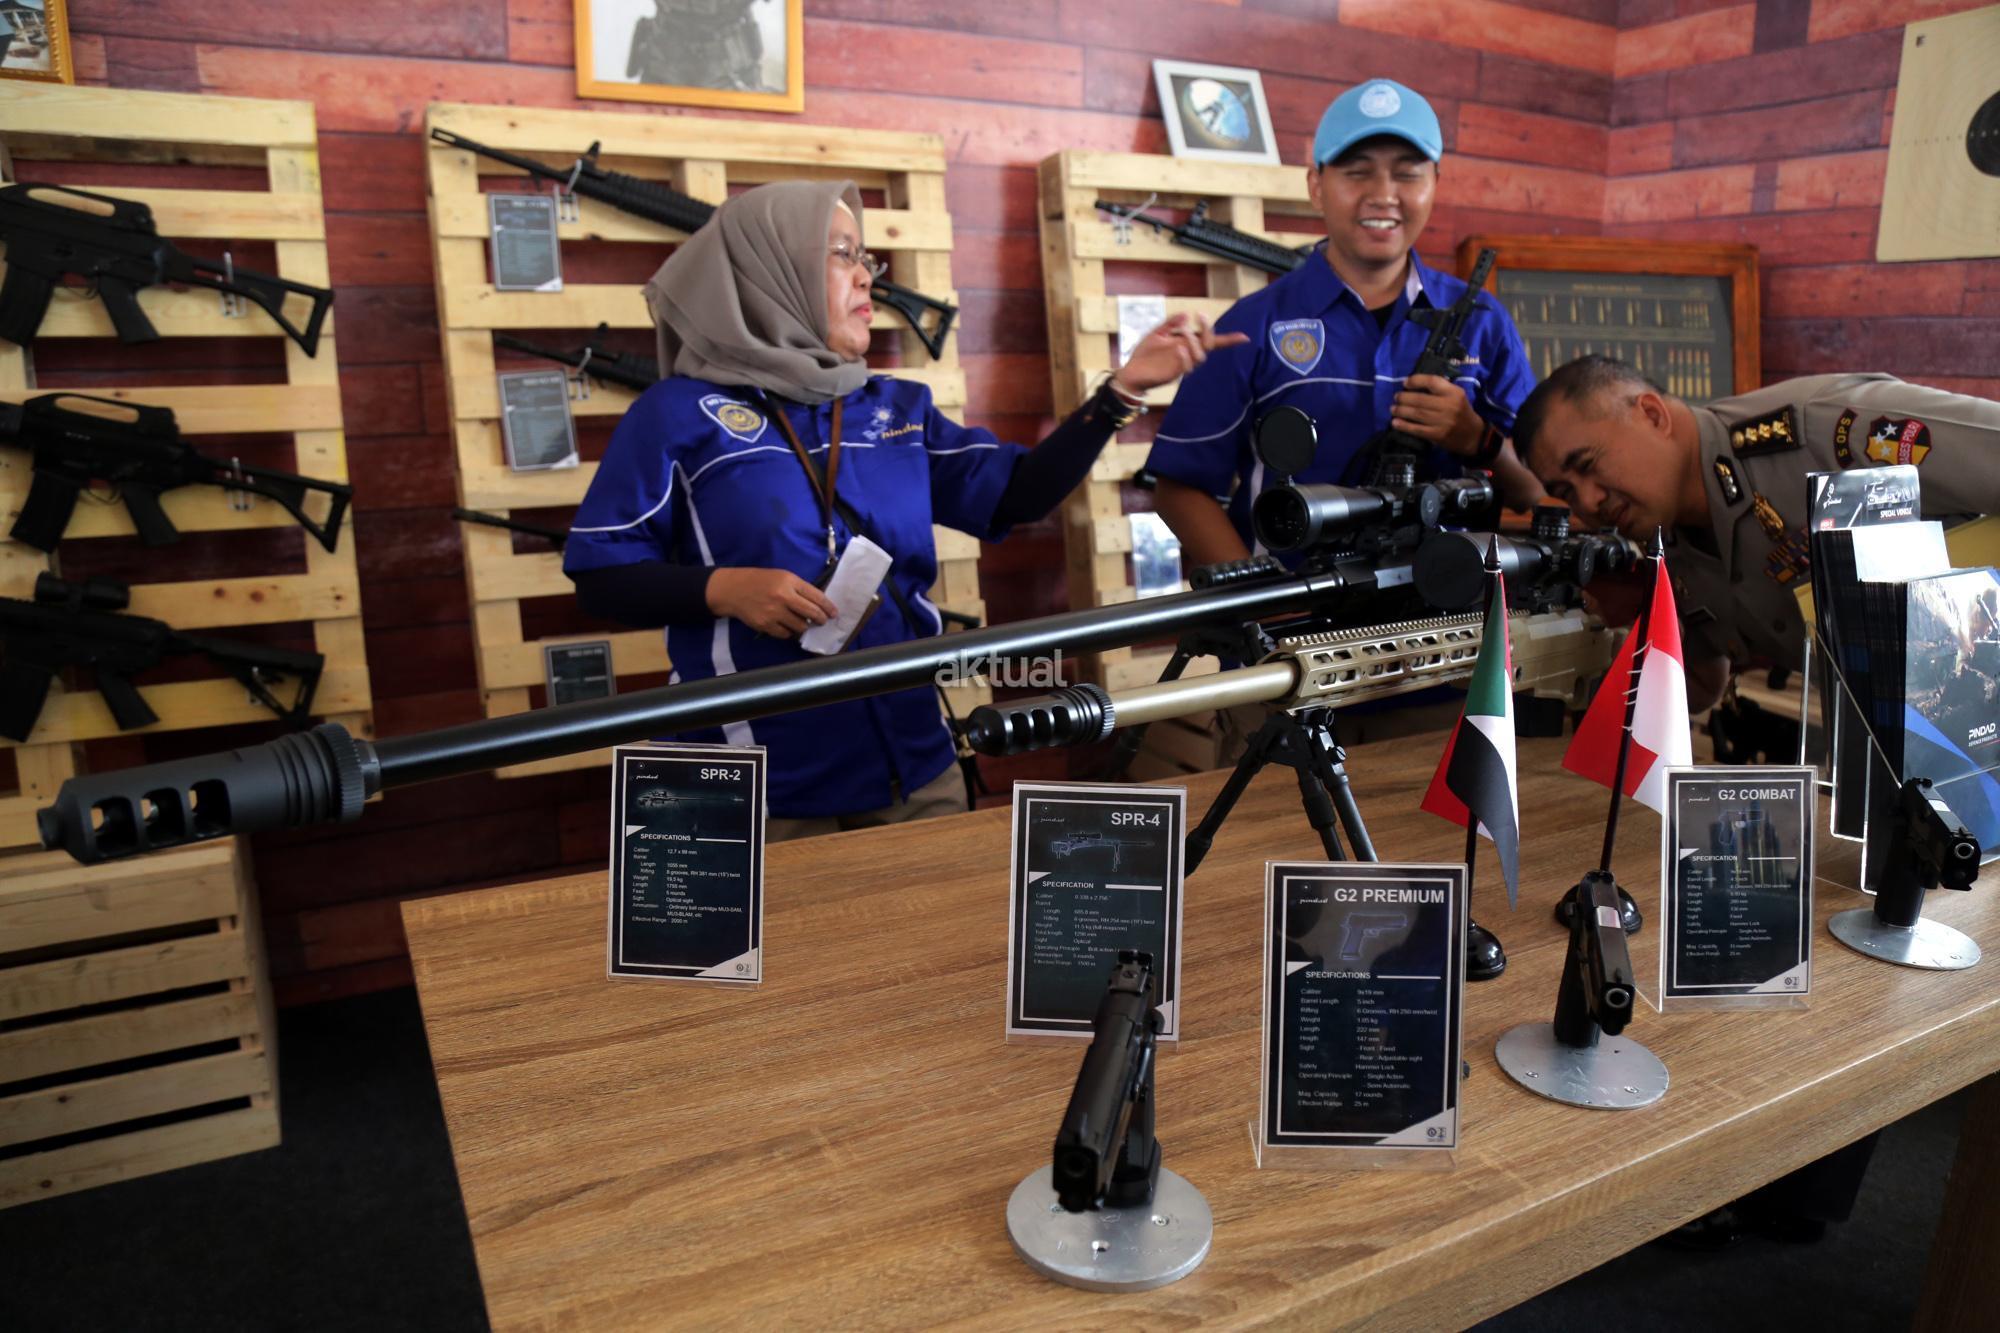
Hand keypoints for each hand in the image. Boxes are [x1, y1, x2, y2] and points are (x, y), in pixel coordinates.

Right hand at [706, 567, 837, 637]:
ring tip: (803, 624)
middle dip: (820, 619)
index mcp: (789, 581)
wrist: (733, 590)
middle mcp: (783, 597)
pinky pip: (785, 634)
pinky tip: (788, 627)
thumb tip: (818, 604)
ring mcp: (774, 612)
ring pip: (800, 627)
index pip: (816, 596)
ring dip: (804, 627)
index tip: (834, 613)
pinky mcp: (765, 625)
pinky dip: (789, 632)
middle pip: (812, 614)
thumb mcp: (781, 576)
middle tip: (822, 621)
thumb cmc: (760, 581)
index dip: (828, 607)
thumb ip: (799, 588)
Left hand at [1110, 311, 1250, 394]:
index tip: (1244, 337)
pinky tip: (1179, 347)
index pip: (1211, 341)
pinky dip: (1185, 357)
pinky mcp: (1173, 373)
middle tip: (1200, 317)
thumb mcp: (1157, 333)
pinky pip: (1185, 367)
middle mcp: (1188, 354)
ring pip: (1200, 356)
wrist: (1131, 372)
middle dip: (1208, 331)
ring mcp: (1182, 364)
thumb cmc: (1145, 354)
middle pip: (1209, 345)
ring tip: (1184, 332)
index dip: (1228, 340)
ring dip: (1195, 342)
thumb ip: (1171, 323)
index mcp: (1186, 344)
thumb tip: (1187, 314)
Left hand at [1391, 373, 1485, 455]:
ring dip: (1401, 411)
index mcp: (1454, 392)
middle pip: (1420, 399)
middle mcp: (1448, 405)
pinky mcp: (1437, 435)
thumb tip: (1413, 384)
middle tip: (1396, 398)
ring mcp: (1443, 421)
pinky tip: (1395, 422)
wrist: (1472, 435)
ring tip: (1393, 409)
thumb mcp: (1456, 395)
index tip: (1405, 383)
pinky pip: (1417, 429)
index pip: (1432, 381)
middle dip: (1404, 398)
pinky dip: (1404, 425)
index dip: (1416, 380)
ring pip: (1417, 414)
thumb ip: (1439, 389)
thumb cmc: (1461, 411)